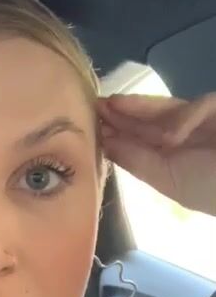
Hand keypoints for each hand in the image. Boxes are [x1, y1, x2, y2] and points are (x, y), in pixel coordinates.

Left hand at [97, 92, 215, 216]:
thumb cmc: (211, 190)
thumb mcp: (168, 180)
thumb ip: (138, 161)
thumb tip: (107, 144)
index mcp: (170, 156)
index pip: (139, 139)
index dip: (117, 131)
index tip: (92, 127)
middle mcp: (183, 135)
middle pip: (147, 119)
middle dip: (121, 113)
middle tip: (94, 107)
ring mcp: (201, 120)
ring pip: (165, 107)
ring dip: (138, 106)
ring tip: (112, 106)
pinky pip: (197, 107)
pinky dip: (184, 120)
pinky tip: (172, 138)